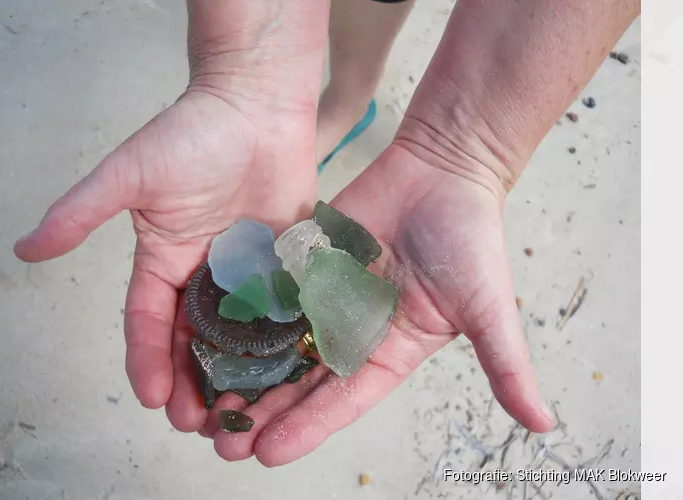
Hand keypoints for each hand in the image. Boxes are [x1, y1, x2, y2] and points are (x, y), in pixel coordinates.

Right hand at [14, 87, 318, 429]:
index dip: (147, 359)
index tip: (149, 396)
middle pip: (193, 339)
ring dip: (236, 374)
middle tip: (198, 423)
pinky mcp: (285, 261)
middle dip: (190, 381)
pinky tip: (285, 373)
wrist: (256, 104)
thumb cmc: (193, 132)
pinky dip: (281, 341)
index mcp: (164, 259)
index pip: (148, 320)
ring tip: (240, 413)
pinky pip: (282, 307)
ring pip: (238, 334)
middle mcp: (203, 271)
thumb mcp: (130, 174)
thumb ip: (81, 212)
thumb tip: (24, 248)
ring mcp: (246, 269)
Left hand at [201, 144, 554, 465]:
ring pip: (277, 342)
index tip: (267, 453)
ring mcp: (324, 297)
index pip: (342, 400)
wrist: (444, 169)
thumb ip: (506, 365)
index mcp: (389, 352)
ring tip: (206, 399)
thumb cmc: (470, 238)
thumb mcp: (487, 308)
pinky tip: (207, 334)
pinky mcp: (305, 264)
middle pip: (300, 380)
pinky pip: (270, 293)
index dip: (306, 426)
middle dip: (264, 410)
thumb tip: (546, 426)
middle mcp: (352, 332)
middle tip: (221, 440)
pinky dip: (242, 316)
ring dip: (244, 371)